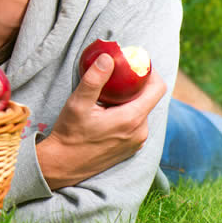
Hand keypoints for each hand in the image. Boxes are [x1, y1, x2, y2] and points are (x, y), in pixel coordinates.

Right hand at [36, 53, 167, 189]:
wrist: (64, 164)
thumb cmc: (70, 133)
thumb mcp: (78, 103)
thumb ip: (95, 80)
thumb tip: (108, 58)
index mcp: (132, 119)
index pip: (157, 88)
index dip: (150, 72)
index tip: (134, 63)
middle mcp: (141, 131)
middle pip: (148, 98)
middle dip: (134, 85)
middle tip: (114, 76)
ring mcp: (137, 141)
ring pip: (141, 111)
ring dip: (129, 100)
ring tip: (106, 97)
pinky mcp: (131, 148)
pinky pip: (136, 124)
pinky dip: (126, 114)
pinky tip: (106, 113)